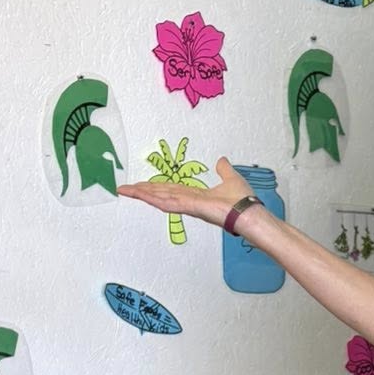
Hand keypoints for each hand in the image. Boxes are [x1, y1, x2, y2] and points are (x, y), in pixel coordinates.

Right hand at [116, 154, 254, 228]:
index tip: (142, 185)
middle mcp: (189, 202)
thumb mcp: (231, 178)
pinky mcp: (189, 207)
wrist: (249, 214)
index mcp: (196, 196)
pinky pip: (167, 202)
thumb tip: (221, 160)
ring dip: (142, 194)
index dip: (155, 187)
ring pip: (159, 198)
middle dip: (142, 191)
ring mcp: (187, 205)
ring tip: (124, 190)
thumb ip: (223, 170)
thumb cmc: (243, 201)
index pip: (170, 190)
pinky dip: (152, 198)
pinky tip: (139, 193)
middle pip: (160, 194)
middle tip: (124, 188)